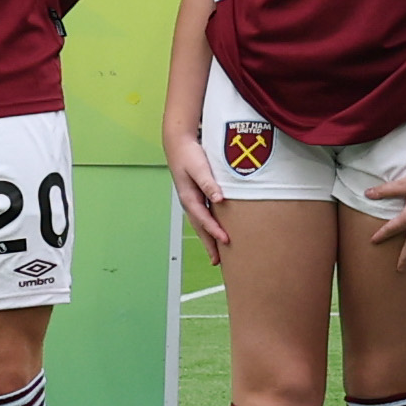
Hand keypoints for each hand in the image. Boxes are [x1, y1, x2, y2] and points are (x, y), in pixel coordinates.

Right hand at [166, 133, 238, 251]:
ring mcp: (192, 199)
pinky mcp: (197, 196)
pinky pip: (203, 215)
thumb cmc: (189, 154)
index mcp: (188, 197)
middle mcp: (189, 201)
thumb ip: (209, 183)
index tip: (226, 241)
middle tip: (218, 261)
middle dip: (209, 244)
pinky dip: (209, 226)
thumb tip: (219, 198)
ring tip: (217, 254)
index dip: (214, 231)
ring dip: (209, 238)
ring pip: (201, 223)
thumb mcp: (199, 167)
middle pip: (200, 227)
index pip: (203, 219)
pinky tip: (217, 231)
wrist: (179, 143)